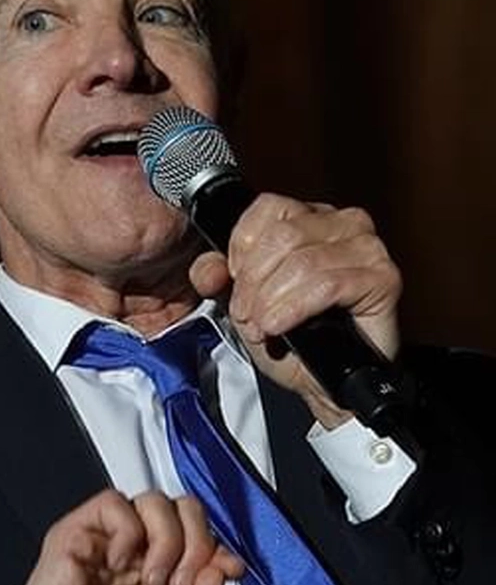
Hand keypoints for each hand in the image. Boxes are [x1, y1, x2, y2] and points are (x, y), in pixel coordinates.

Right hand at [26, 489, 244, 584]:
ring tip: (152, 580)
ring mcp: (104, 539)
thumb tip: (224, 566)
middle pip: (181, 507)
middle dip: (195, 541)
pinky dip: (126, 533)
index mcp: (155, 571)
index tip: (231, 566)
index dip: (215, 543)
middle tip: (183, 580)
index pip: (195, 531)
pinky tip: (117, 565)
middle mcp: (134, 551)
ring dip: (165, 540)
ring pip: (154, 499)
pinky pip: (115, 502)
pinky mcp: (75, 531)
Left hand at [189, 193, 401, 426]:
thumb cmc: (290, 335)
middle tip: (245, 313)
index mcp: (310, 215)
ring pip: (302, 261)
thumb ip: (216, 275)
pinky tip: (280, 325)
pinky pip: (328, 283)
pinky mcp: (384, 277)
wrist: (323, 384)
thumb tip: (207, 269)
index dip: (243, 245)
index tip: (234, 278)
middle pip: (283, 236)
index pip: (269, 207)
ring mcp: (367, 247)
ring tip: (262, 325)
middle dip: (254, 281)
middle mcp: (343, 222)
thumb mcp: (241, 297)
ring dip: (272, 299)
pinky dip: (295, 308)